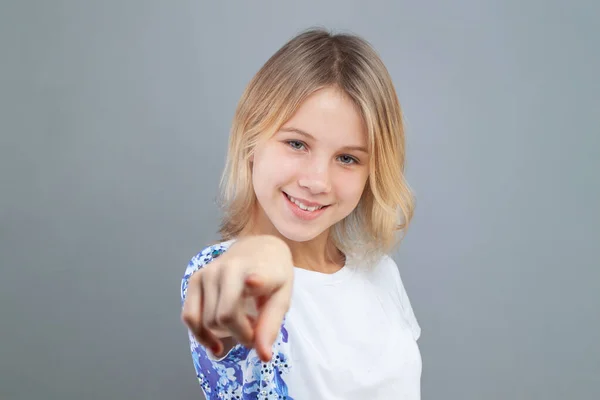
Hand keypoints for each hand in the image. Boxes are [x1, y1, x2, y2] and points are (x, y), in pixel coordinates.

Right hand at [181, 235, 293, 361]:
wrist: (258, 248)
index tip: (253, 282)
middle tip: (254, 331)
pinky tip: (216, 343)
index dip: (254, 282)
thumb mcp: (282, 297)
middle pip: (224, 317)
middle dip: (240, 335)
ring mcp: (207, 272)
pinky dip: (201, 335)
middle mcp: (228, 268)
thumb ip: (271, 325)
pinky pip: (189, 316)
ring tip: (242, 325)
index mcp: (257, 269)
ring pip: (207, 321)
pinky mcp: (195, 279)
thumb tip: (263, 356)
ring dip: (224, 334)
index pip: (254, 279)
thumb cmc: (273, 275)